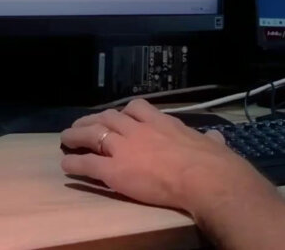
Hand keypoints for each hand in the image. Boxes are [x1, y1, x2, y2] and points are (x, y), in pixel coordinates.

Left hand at [59, 99, 277, 214]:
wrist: (203, 177)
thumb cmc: (212, 162)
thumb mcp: (212, 144)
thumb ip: (210, 140)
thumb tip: (217, 138)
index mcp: (162, 123)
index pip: (137, 107)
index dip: (124, 111)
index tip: (119, 116)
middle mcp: (139, 130)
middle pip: (108, 117)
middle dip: (93, 119)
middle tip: (82, 123)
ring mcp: (124, 148)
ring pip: (93, 134)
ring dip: (77, 134)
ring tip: (67, 137)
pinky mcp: (114, 170)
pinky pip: (88, 163)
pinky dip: (75, 163)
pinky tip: (67, 165)